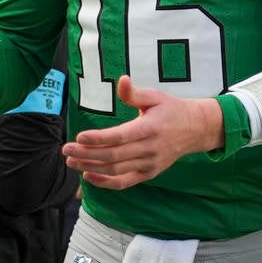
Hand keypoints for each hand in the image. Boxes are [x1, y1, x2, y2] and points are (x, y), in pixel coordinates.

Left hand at [63, 75, 223, 188]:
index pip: (120, 137)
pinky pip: (124, 182)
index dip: (98, 139)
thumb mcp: (155, 96)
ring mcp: (149, 164)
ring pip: (115, 170)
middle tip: (66, 149)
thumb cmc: (171, 110)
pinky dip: (105, 182)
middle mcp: (149, 149)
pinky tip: (88, 175)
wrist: (195, 130)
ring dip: (90, 167)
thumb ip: (134, 93)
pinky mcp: (148, 174)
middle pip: (113, 156)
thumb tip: (122, 80)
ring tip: (71, 161)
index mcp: (149, 128)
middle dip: (87, 154)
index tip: (79, 137)